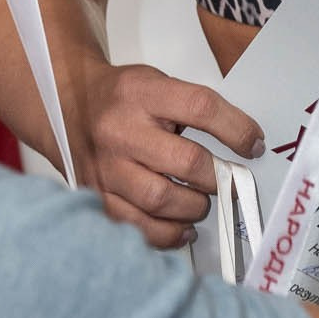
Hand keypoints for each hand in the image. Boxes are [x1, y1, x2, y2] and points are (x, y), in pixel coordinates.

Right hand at [83, 63, 263, 252]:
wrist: (65, 106)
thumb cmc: (121, 98)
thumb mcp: (156, 82)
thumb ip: (194, 108)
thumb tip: (244, 145)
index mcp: (141, 93)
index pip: (201, 108)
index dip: (236, 129)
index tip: (253, 146)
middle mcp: (120, 130)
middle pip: (186, 161)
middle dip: (216, 178)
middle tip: (224, 181)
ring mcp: (105, 167)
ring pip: (161, 200)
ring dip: (194, 208)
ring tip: (199, 203)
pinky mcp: (95, 196)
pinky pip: (137, 227)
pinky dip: (168, 234)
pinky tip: (182, 227)